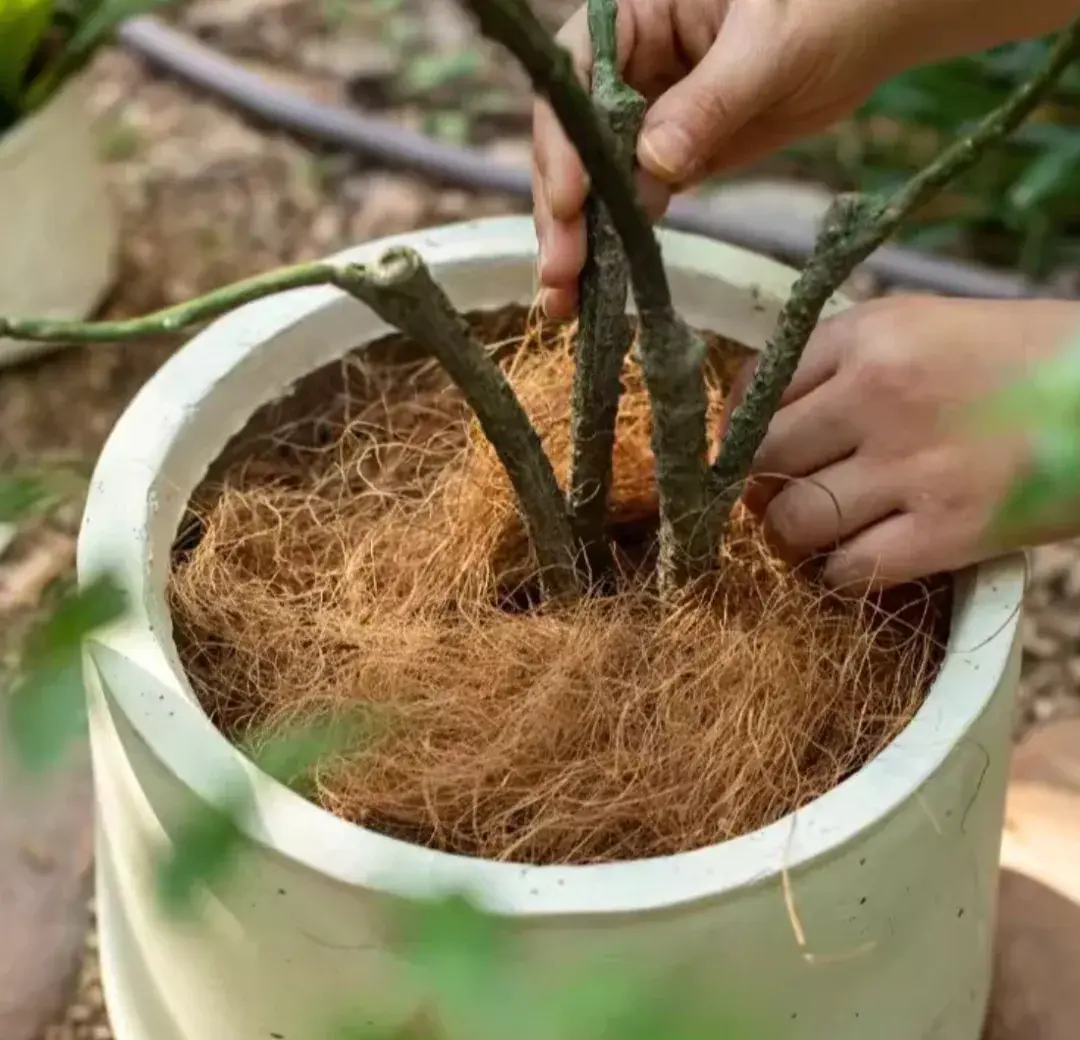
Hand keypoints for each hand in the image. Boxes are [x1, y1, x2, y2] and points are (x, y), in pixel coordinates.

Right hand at [533, 0, 887, 315]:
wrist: (870, 30)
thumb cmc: (823, 5)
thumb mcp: (766, 46)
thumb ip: (707, 102)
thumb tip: (652, 163)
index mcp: (630, 17)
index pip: (574, 81)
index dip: (564, 143)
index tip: (571, 200)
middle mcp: (624, 69)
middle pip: (573, 144)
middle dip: (563, 211)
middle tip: (560, 272)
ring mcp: (645, 119)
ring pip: (596, 183)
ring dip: (580, 241)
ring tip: (566, 299)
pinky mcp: (672, 158)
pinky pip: (634, 202)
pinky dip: (618, 244)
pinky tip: (600, 287)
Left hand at [727, 296, 1079, 590]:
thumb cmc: (1021, 358)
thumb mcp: (923, 327)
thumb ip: (839, 363)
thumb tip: (753, 423)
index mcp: (868, 333)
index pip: (752, 392)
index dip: (736, 434)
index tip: (747, 455)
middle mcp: (877, 392)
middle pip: (759, 459)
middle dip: (759, 486)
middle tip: (781, 497)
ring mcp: (911, 464)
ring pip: (793, 521)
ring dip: (795, 536)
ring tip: (821, 531)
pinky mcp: (949, 530)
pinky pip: (849, 570)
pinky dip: (842, 574)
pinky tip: (863, 558)